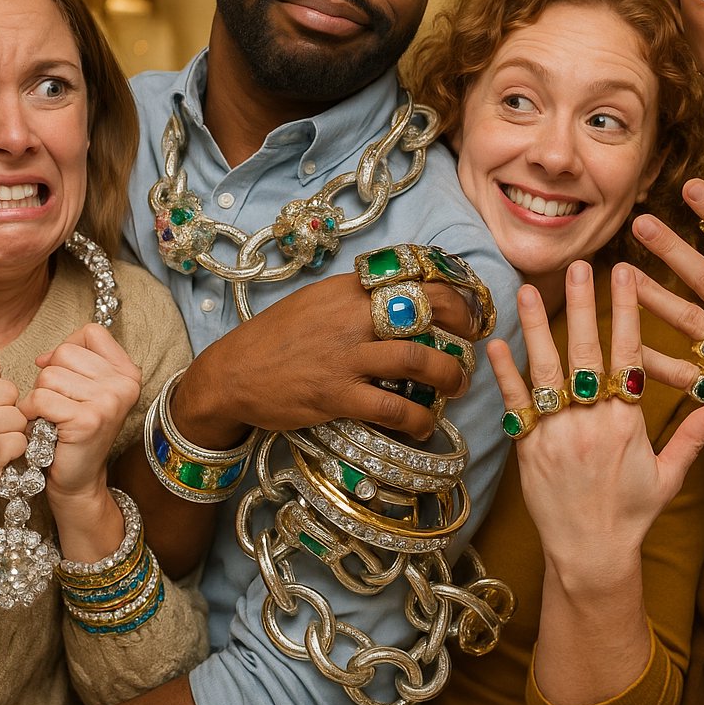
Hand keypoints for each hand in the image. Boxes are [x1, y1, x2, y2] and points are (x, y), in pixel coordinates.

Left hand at [20, 323, 141, 505]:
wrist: (78, 478)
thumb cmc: (75, 430)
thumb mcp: (86, 389)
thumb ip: (75, 361)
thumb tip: (43, 357)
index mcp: (128, 372)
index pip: (91, 332)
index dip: (69, 348)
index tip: (66, 376)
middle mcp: (125, 384)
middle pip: (65, 352)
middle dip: (50, 377)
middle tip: (60, 405)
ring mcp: (110, 401)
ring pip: (49, 375)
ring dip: (39, 397)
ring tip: (52, 417)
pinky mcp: (87, 420)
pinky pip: (40, 399)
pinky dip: (31, 413)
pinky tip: (43, 427)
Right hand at [175, 270, 480, 445]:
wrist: (231, 373)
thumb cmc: (276, 338)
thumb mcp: (316, 302)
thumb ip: (355, 298)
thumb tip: (399, 297)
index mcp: (348, 289)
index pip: (414, 279)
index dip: (452, 294)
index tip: (468, 311)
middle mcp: (351, 316)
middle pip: (426, 312)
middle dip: (461, 330)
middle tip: (472, 348)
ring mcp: (345, 357)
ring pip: (417, 360)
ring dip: (449, 375)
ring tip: (457, 385)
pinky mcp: (336, 396)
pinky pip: (392, 408)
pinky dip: (418, 419)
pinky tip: (425, 425)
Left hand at [488, 261, 703, 585]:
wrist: (590, 553)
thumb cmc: (631, 513)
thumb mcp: (669, 475)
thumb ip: (694, 436)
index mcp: (628, 421)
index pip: (628, 353)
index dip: (626, 311)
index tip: (624, 275)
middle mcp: (592, 420)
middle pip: (587, 350)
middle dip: (584, 303)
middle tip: (580, 265)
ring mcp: (557, 431)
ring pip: (547, 368)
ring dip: (538, 326)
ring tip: (529, 289)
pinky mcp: (529, 445)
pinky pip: (516, 402)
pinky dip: (505, 372)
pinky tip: (496, 342)